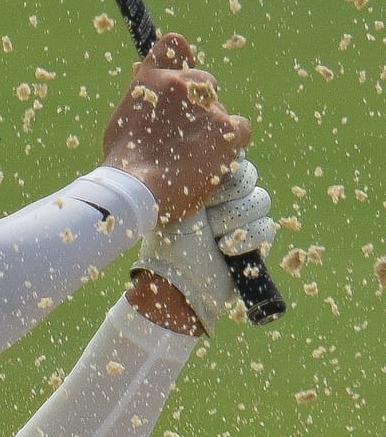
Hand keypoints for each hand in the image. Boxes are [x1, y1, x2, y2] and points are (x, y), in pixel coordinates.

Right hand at [102, 33, 251, 221]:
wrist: (134, 188)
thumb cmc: (121, 163)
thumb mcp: (122, 121)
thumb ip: (142, 102)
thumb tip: (152, 102)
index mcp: (149, 78)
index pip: (174, 46)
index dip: (181, 59)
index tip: (181, 73)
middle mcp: (180, 83)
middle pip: (203, 82)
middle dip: (197, 104)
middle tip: (182, 134)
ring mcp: (207, 105)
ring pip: (218, 109)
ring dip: (210, 127)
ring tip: (191, 155)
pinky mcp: (227, 128)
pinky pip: (239, 128)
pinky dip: (230, 141)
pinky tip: (213, 157)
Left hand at [130, 158, 275, 334]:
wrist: (178, 282)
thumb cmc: (169, 243)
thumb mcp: (178, 205)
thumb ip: (197, 179)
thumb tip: (215, 154)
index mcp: (205, 184)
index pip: (232, 160)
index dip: (225, 173)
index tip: (207, 190)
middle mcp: (226, 198)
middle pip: (249, 178)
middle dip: (227, 198)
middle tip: (206, 216)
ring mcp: (243, 219)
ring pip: (261, 201)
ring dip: (233, 220)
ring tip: (212, 236)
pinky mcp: (256, 240)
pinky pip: (267, 227)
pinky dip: (246, 240)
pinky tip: (225, 250)